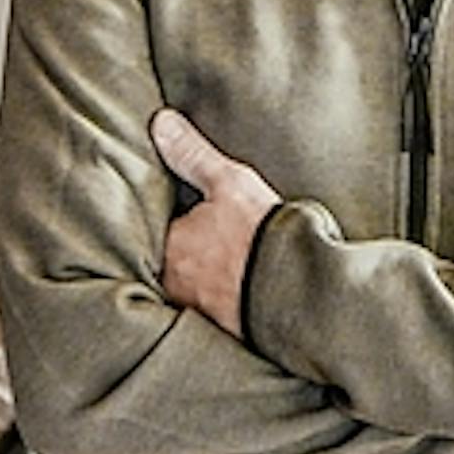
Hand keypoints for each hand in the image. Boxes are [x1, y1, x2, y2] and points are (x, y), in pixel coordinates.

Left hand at [149, 107, 276, 335]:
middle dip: (180, 254)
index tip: (177, 213)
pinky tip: (236, 292)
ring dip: (198, 280)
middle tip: (198, 241)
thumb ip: (192, 154)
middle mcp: (176, 285)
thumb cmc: (262, 234)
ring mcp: (200, 311)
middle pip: (168, 263)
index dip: (166, 220)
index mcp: (170, 249)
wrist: (301, 292)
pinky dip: (221, 301)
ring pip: (188, 289)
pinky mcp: (226, 331)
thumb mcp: (229, 183)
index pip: (153, 230)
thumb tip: (160, 122)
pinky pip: (213, 312)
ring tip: (217, 267)